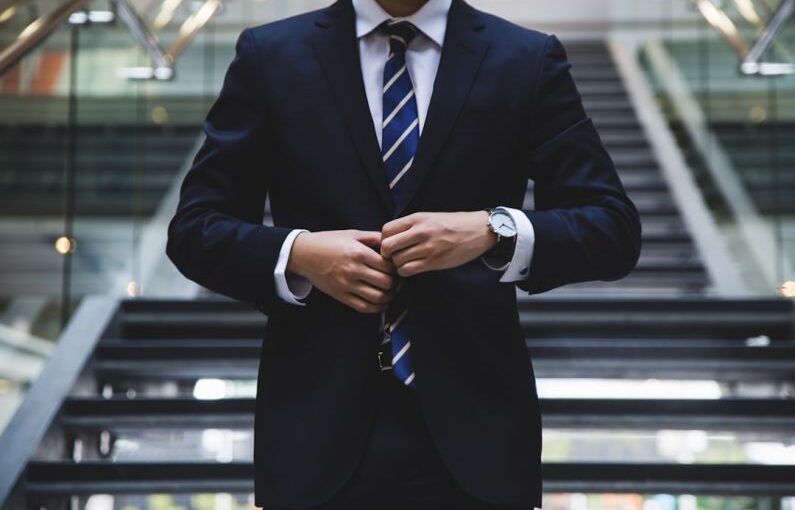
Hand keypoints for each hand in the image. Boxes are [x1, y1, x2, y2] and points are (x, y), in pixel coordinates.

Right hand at [287, 230, 396, 312]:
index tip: (396, 267)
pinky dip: (377, 308)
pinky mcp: (341, 296)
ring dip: (389, 296)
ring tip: (390, 291)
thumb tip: (391, 242)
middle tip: (395, 280)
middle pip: (386, 282)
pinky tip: (381, 303)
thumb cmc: (328, 242)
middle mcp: (353, 270)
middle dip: (395, 282)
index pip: (387, 266)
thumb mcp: (352, 234)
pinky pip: (363, 307)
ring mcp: (346, 285)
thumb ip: (373, 237)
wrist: (304, 254)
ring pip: (377, 297)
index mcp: (358, 253)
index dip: (396, 268)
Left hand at [380, 211, 497, 276]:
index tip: (391, 244)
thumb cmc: (453, 224)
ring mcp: (427, 248)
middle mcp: (420, 232)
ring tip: (405, 262)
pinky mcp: (434, 262)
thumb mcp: (430, 217)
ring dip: (397, 264)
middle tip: (394, 256)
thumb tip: (390, 237)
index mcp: (417, 218)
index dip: (384, 239)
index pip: (386, 230)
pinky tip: (412, 268)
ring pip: (397, 261)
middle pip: (387, 246)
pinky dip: (406, 272)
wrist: (478, 231)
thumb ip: (410, 225)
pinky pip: (408, 270)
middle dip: (387, 254)